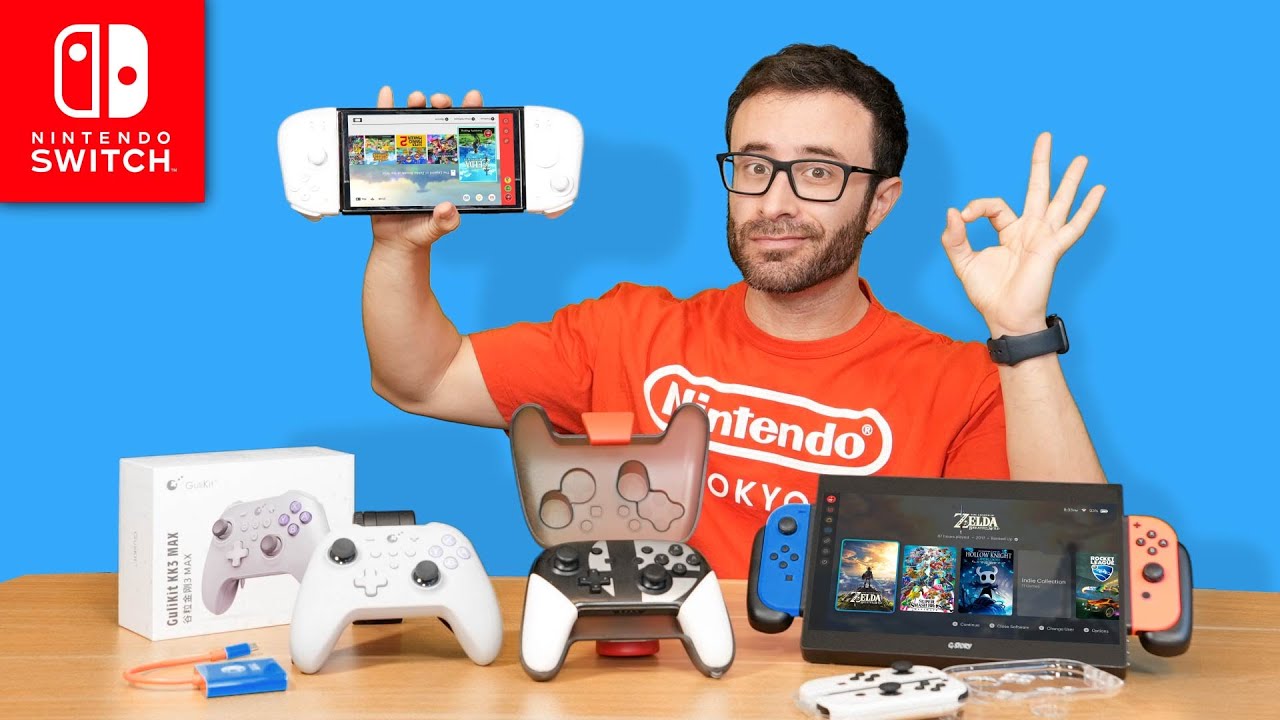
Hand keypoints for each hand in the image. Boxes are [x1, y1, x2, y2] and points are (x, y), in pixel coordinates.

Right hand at [369, 86, 483, 252]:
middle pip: (440, 121)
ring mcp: (411, 153)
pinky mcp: (389, 155)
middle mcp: (432, 155)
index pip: (464, 137)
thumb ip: (445, 221)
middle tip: (440, 101)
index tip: (473, 99)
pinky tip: (386, 94)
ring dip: (416, 104)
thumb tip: (448, 210)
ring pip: (415, 120)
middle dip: (442, 105)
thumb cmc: (423, 230)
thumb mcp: (437, 227)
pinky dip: (385, 108)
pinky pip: (386, 129)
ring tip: (416, 98)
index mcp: (451, 167)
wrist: (397, 239)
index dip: (471, 115)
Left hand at [940, 132, 1105, 336]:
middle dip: (1041, 163)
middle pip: (1037, 189)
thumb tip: (953, 211)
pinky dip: (1088, 208)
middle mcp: (1029, 230)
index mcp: (1009, 231)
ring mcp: (1044, 238)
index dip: (977, 206)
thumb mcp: (964, 263)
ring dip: (1070, 180)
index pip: (995, 205)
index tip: (963, 217)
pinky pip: (1074, 226)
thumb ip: (955, 238)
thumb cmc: (988, 294)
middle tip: (1046, 136)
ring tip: (1082, 158)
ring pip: (1059, 202)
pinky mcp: (1052, 249)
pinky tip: (1099, 189)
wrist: (1005, 318)